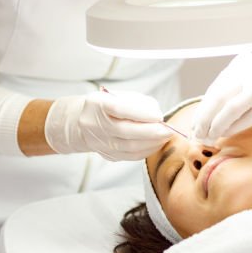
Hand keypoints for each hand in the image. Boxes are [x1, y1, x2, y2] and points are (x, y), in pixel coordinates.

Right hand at [44, 89, 169, 160]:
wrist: (83, 122)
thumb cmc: (107, 105)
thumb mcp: (119, 96)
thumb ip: (139, 103)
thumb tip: (157, 115)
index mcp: (97, 104)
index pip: (119, 109)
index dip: (141, 114)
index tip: (159, 116)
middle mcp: (95, 124)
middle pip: (125, 132)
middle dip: (151, 132)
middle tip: (169, 130)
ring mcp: (100, 142)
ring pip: (129, 147)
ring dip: (152, 143)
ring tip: (166, 136)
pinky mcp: (108, 155)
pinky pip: (131, 156)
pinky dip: (147, 150)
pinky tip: (157, 144)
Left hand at [190, 53, 251, 143]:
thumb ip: (233, 90)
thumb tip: (208, 115)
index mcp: (241, 63)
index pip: (214, 89)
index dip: (203, 109)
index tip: (195, 124)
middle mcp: (248, 70)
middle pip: (217, 98)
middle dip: (204, 119)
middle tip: (197, 134)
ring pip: (229, 108)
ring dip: (216, 126)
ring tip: (208, 138)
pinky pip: (245, 118)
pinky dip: (233, 128)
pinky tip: (226, 134)